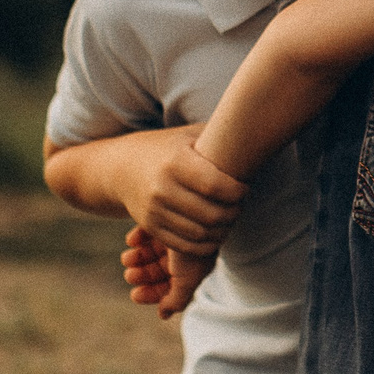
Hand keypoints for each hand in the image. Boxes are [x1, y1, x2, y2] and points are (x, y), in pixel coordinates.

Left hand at [120, 226, 213, 318]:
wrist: (198, 207)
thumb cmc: (194, 246)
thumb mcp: (188, 277)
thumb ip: (178, 298)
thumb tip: (164, 315)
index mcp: (192, 268)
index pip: (170, 286)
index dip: (153, 293)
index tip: (135, 295)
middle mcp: (184, 253)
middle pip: (159, 269)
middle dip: (142, 275)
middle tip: (129, 275)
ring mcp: (175, 234)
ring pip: (152, 251)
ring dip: (137, 257)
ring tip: (127, 258)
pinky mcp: (166, 217)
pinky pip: (148, 229)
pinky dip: (138, 237)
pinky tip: (131, 240)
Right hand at [132, 136, 246, 252]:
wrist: (121, 168)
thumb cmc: (166, 149)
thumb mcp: (188, 136)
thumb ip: (217, 134)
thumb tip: (253, 127)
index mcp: (175, 162)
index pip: (216, 185)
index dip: (238, 192)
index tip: (245, 188)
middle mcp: (162, 188)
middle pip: (211, 214)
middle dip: (234, 213)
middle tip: (240, 206)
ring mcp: (154, 210)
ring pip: (200, 234)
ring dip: (222, 231)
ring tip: (230, 219)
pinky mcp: (151, 227)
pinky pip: (185, 246)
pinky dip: (205, 246)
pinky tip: (215, 234)